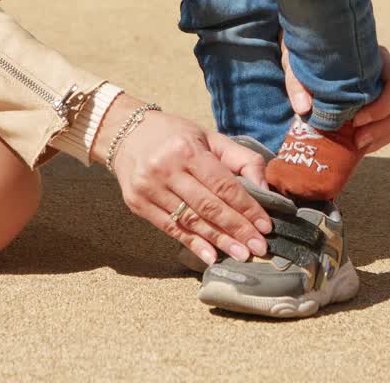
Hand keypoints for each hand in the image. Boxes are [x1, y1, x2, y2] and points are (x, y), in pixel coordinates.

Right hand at [98, 98, 271, 266]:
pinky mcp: (138, 203)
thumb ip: (241, 159)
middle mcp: (167, 169)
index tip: (265, 226)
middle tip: (258, 247)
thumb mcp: (209, 137)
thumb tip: (265, 188)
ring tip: (241, 254)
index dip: (247, 208)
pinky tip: (211, 256)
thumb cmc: (174, 135)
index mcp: (188, 149)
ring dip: (218, 240)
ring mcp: (149, 188)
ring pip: (190, 220)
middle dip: (237, 229)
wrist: (124, 133)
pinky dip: (192, 243)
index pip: (223, 184)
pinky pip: (170, 228)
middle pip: (208, 206)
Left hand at [282, 41, 389, 153]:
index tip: (354, 120)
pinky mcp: (379, 108)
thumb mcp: (299, 64)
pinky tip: (353, 145)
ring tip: (355, 144)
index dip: (382, 108)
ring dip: (381, 136)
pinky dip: (374, 140)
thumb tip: (303, 109)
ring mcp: (386, 93)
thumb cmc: (309, 57)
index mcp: (377, 60)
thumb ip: (297, 83)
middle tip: (357, 138)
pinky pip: (388, 129)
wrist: (310, 57)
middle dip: (383, 127)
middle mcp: (388, 76)